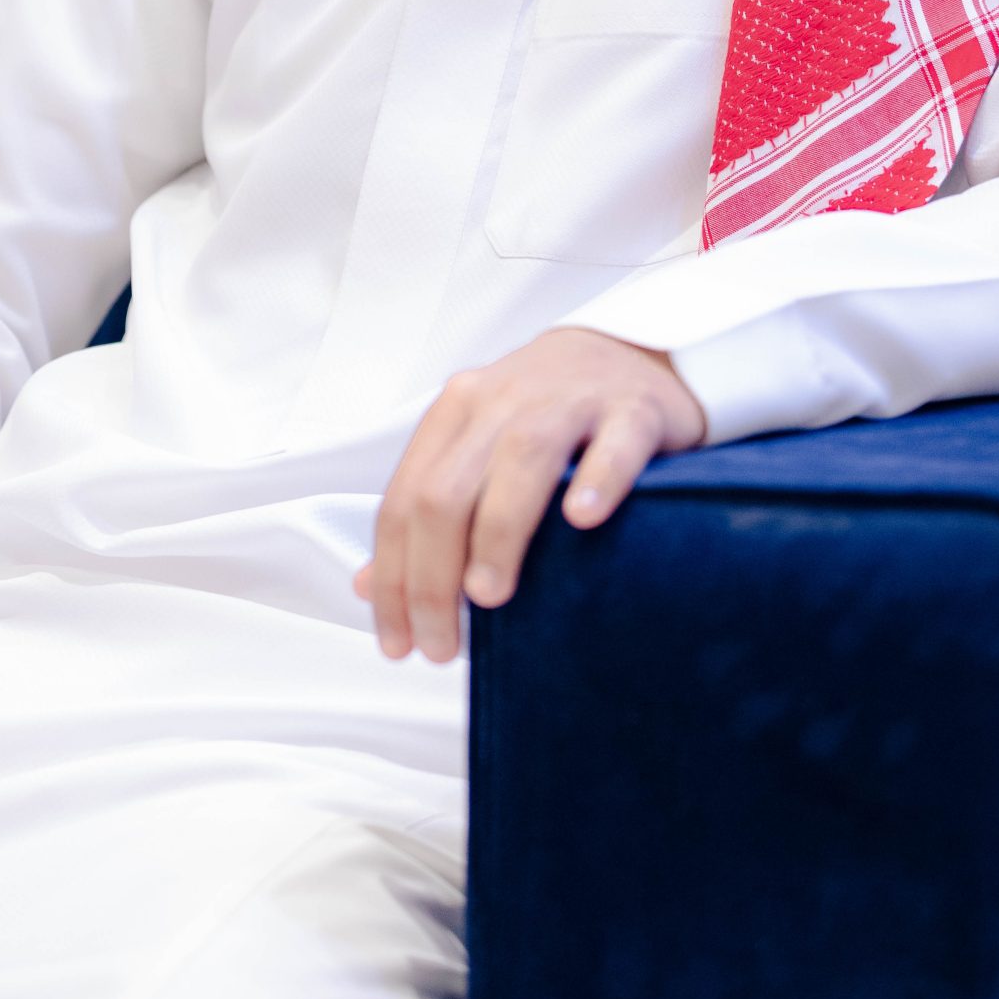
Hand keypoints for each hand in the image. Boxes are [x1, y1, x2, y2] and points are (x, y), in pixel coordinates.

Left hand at [354, 328, 705, 660]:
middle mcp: (502, 400)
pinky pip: (612, 444)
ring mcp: (568, 400)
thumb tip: (367, 586)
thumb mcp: (475, 452)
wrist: (626, 354)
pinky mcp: (631, 409)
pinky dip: (595, 480)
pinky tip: (582, 520)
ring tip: (489, 597)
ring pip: (519, 460)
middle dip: (432, 576)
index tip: (399, 644)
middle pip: (447, 489)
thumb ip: (425, 515)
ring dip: (495, 534)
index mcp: (456, 412)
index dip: (392, 578)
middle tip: (442, 645)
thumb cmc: (544, 418)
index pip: (404, 500)